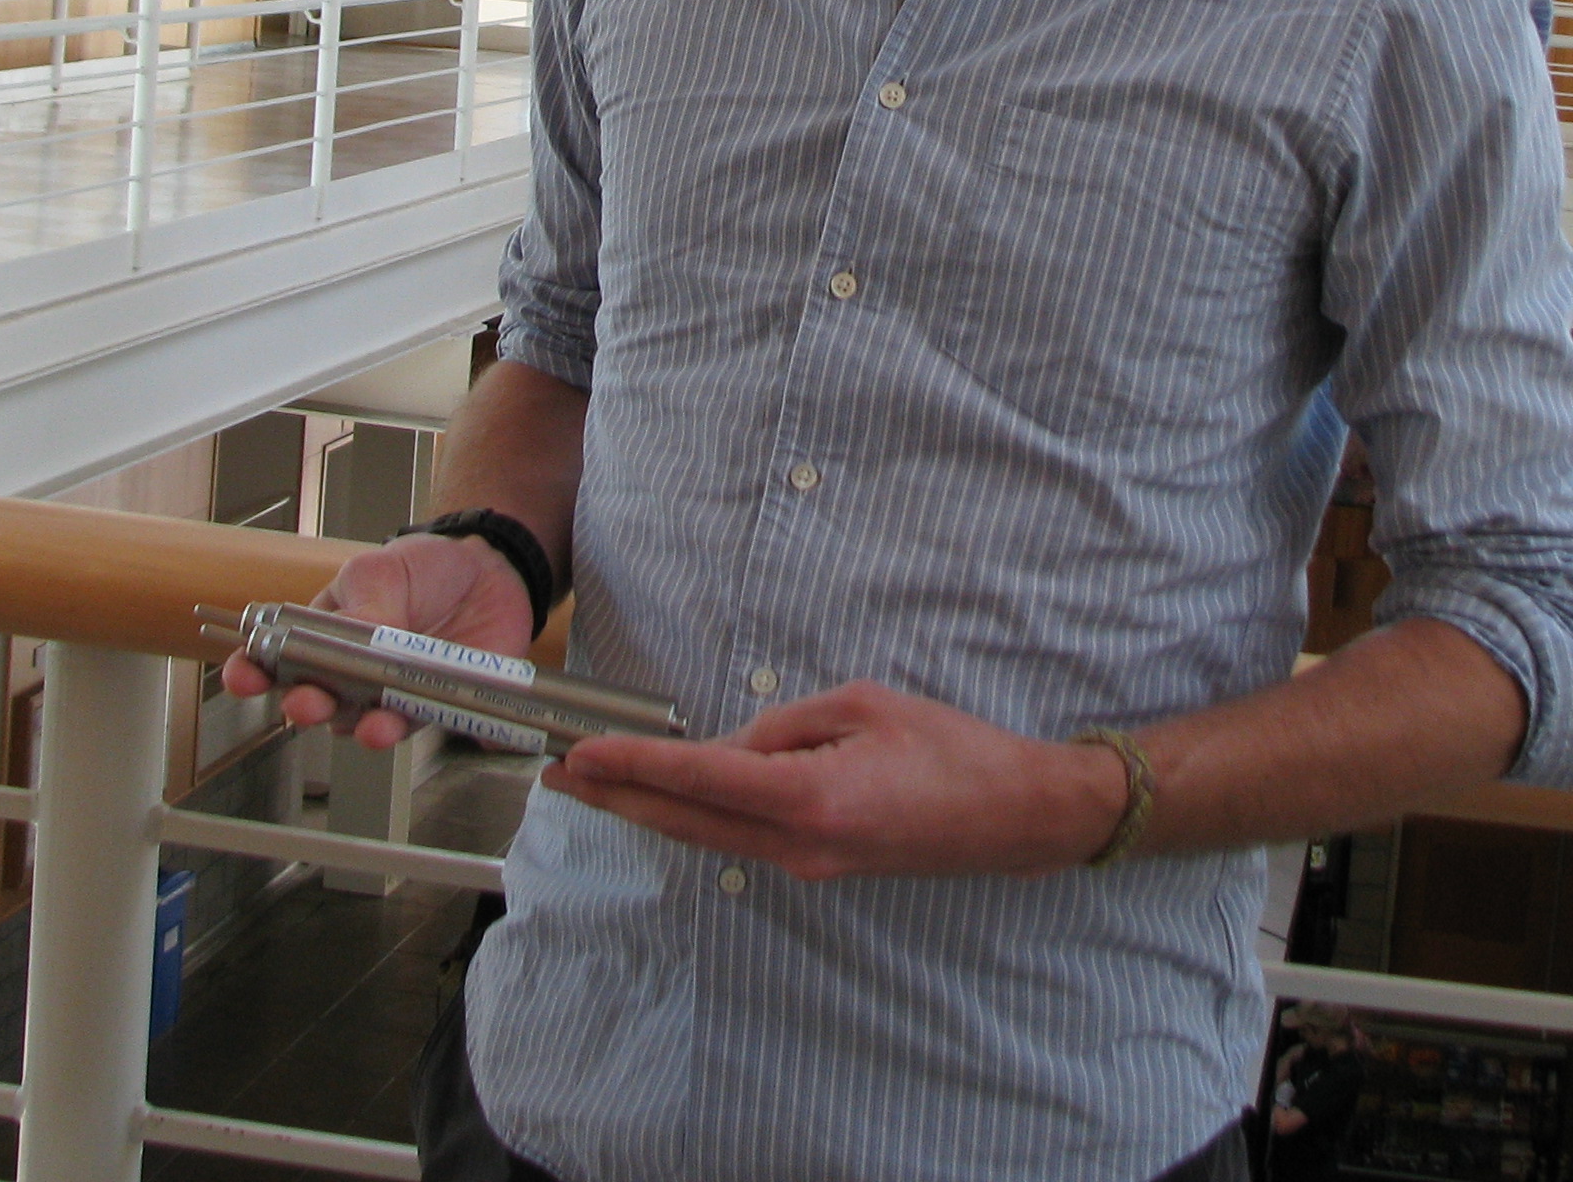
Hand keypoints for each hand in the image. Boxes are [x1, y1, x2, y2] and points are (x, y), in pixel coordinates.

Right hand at [218, 532, 535, 750]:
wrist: (486, 571)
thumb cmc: (420, 568)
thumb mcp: (381, 571)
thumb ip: (362, 607)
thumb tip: (352, 637)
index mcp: (322, 637)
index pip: (276, 660)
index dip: (253, 672)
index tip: (242, 676)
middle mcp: (347, 676)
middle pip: (316, 701)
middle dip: (306, 706)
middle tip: (304, 702)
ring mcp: (387, 695)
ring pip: (364, 724)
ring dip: (363, 728)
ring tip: (370, 724)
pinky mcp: (429, 707)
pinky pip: (418, 725)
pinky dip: (415, 728)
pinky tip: (408, 724)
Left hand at [541, 680, 1130, 879]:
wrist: (1014, 815)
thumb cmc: (950, 749)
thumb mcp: (863, 705)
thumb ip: (786, 724)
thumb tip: (734, 745)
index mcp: (809, 798)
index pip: (699, 779)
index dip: (632, 767)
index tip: (580, 755)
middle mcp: (798, 845)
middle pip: (687, 822)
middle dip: (617, 797)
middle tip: (558, 775)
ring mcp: (808, 865)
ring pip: (708, 836)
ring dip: (650, 810)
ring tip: (595, 784)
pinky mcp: (820, 866)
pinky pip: (741, 841)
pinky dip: (698, 817)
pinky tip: (672, 798)